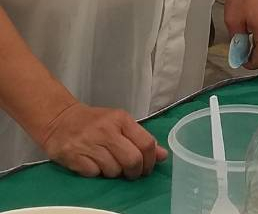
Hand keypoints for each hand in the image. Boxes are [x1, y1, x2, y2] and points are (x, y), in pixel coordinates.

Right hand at [40, 102, 166, 178]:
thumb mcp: (120, 124)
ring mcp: (89, 143)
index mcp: (122, 120)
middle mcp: (107, 130)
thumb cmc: (94, 122)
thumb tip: (163, 156)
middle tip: (131, 174)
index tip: (147, 168)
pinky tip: (94, 165)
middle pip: (132, 160)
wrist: (59, 119)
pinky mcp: (73, 156)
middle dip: (135, 172)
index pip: (146, 143)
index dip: (150, 161)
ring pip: (113, 170)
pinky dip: (97, 174)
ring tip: (109, 165)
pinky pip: (94, 173)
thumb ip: (141, 139)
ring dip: (114, 173)